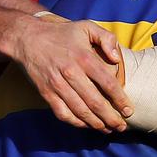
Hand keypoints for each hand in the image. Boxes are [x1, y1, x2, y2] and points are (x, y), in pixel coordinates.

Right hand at [15, 14, 132, 132]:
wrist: (27, 38)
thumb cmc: (61, 33)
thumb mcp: (87, 26)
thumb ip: (107, 38)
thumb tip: (117, 58)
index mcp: (84, 58)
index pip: (108, 84)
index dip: (120, 100)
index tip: (129, 110)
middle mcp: (71, 73)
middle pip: (96, 102)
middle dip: (111, 118)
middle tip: (122, 127)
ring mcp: (57, 85)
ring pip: (80, 111)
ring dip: (96, 124)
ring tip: (108, 129)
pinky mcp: (46, 93)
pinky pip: (63, 113)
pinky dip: (76, 123)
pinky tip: (86, 125)